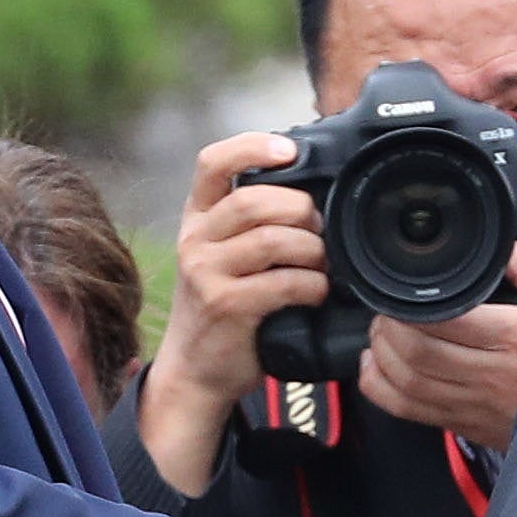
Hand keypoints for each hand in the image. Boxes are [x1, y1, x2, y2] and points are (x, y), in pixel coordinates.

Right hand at [136, 131, 327, 494]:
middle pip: (254, 200)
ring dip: (312, 251)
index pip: (212, 162)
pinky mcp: (225, 305)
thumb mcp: (223, 254)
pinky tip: (316, 294)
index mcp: (197, 217)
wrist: (196, 369)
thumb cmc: (222, 307)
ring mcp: (205, 273)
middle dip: (301, 210)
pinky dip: (312, 286)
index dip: (252, 147)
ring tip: (321, 266)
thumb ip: (251, 222)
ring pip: (273, 239)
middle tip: (319, 231)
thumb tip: (313, 193)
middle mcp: (195, 239)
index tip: (289, 150)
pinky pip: (283, 282)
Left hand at [359, 243, 516, 450]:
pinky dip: (380, 388)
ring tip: (382, 332)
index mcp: (514, 336)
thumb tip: (502, 246)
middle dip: (389, 326)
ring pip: (407, 381)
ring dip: (381, 353)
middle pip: (416, 351)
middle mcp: (489, 373)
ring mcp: (474, 403)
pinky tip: (377, 368)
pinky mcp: (466, 424)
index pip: (445, 320)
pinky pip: (409, 411)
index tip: (404, 292)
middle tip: (387, 309)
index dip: (411, 306)